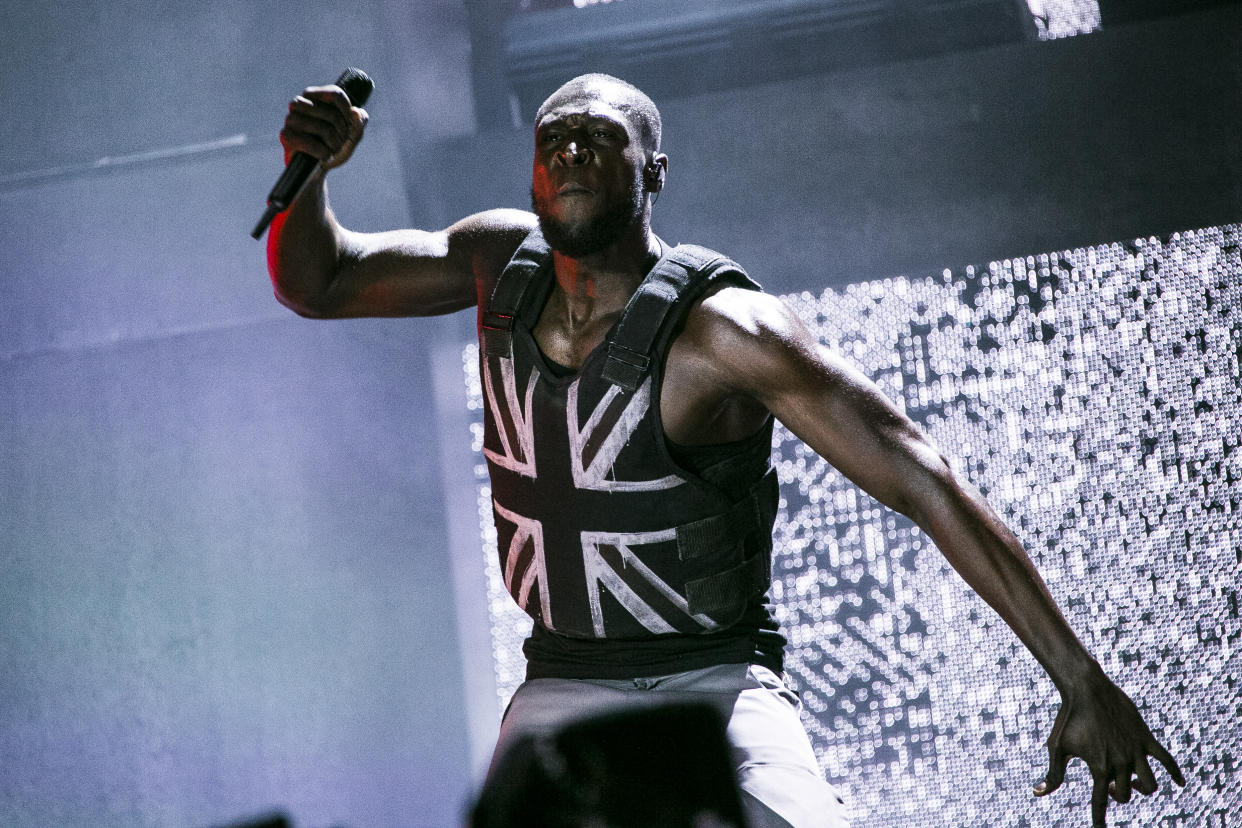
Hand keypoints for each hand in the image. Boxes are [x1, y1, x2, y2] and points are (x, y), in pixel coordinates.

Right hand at [279, 84, 368, 169]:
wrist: (314, 170)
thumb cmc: (332, 148)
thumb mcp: (351, 136)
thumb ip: (358, 123)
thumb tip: (357, 112)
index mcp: (314, 96)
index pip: (335, 93)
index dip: (348, 111)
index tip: (351, 126)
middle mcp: (300, 104)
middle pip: (332, 114)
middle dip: (343, 134)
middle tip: (341, 144)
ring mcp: (291, 119)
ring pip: (323, 128)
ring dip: (334, 144)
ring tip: (334, 151)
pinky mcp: (286, 135)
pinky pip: (310, 143)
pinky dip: (323, 153)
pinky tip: (324, 157)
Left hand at [1033, 667, 1183, 826]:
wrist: (1085, 688)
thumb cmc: (1067, 718)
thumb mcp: (1056, 747)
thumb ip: (1053, 774)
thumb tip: (1037, 793)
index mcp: (1099, 767)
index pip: (1101, 803)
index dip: (1099, 819)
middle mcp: (1120, 762)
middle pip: (1127, 795)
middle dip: (1119, 795)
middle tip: (1110, 785)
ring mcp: (1135, 751)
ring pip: (1150, 784)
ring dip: (1142, 788)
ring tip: (1132, 780)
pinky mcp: (1145, 738)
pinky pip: (1167, 760)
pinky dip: (1175, 772)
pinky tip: (1180, 782)